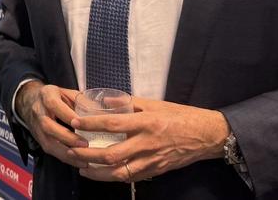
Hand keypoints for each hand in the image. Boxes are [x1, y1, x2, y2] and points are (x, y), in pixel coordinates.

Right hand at [16, 81, 87, 167]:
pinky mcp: (39, 140)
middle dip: (67, 137)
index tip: (82, 124)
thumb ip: (82, 101)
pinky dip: (65, 158)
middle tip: (85, 144)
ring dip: (66, 152)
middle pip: (49, 127)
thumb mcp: (67, 92)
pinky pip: (50, 151)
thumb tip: (102, 112)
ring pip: (48, 142)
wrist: (30, 101)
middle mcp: (38, 112)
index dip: (66, 115)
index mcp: (46, 95)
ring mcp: (36, 127)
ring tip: (84, 159)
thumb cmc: (55, 97)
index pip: (54, 105)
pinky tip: (78, 162)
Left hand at [68, 97, 229, 181]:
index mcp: (145, 122)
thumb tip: (104, 100)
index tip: (75, 122)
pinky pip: (131, 177)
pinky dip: (114, 176)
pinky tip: (102, 174)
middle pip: (111, 154)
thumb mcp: (154, 104)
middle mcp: (146, 143)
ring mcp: (151, 160)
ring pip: (119, 172)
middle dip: (87, 155)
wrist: (205, 135)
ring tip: (81, 167)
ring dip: (97, 172)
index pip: (112, 124)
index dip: (91, 124)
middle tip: (72, 151)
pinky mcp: (155, 171)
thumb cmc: (180, 116)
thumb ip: (128, 102)